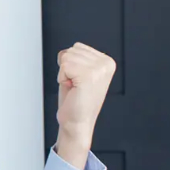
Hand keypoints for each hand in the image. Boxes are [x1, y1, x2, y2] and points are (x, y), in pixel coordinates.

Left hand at [55, 43, 115, 168]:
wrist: (77, 122)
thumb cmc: (76, 100)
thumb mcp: (81, 72)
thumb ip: (79, 57)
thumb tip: (71, 48)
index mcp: (107, 61)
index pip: (76, 47)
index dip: (70, 64)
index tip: (79, 80)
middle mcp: (106, 63)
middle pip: (71, 50)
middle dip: (66, 68)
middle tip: (76, 85)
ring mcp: (98, 69)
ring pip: (66, 57)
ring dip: (64, 74)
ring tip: (75, 87)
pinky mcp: (88, 76)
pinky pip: (63, 66)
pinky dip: (62, 78)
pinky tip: (72, 89)